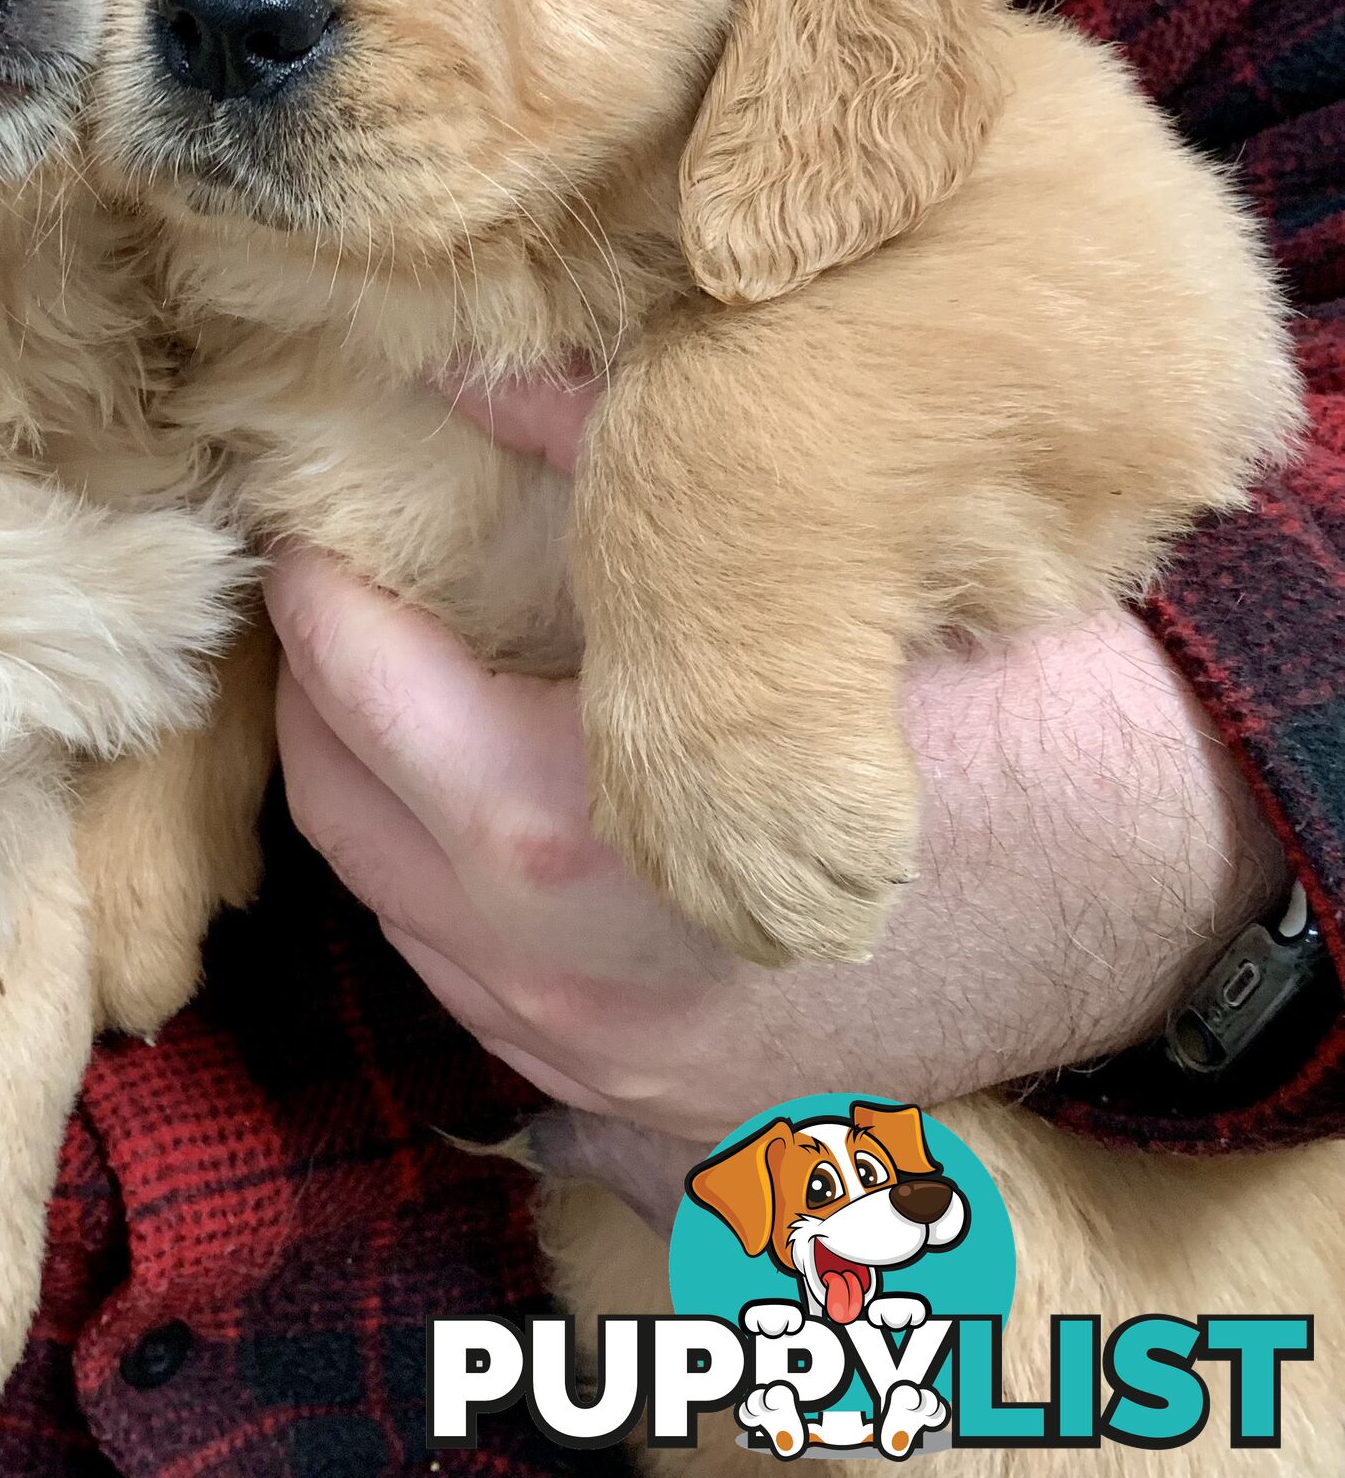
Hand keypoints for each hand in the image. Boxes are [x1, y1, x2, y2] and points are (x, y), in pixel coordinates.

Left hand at [273, 373, 1284, 1144]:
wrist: (1172, 896)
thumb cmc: (1007, 720)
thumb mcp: (808, 577)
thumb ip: (611, 469)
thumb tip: (469, 371)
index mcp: (552, 840)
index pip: (357, 693)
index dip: (315, 591)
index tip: (306, 521)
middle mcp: (548, 976)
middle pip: (343, 812)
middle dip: (321, 692)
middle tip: (338, 591)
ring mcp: (596, 1062)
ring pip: (397, 914)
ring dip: (376, 793)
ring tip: (401, 686)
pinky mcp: (648, 1106)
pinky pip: (478, 991)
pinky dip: (449, 892)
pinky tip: (488, 809)